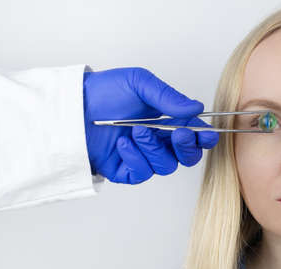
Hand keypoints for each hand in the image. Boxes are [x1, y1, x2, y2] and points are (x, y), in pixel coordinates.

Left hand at [83, 67, 218, 183]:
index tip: (207, 134)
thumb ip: (168, 97)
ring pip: (166, 166)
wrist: (74, 107)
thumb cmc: (105, 92)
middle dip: (186, 147)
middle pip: (188, 157)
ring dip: (154, 148)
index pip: (196, 135)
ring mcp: (144, 157)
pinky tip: (123, 144)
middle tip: (178, 133)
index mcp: (168, 121)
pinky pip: (142, 173)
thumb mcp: (139, 84)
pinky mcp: (127, 170)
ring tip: (135, 130)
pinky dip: (135, 159)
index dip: (205, 138)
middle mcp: (160, 142)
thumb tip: (196, 107)